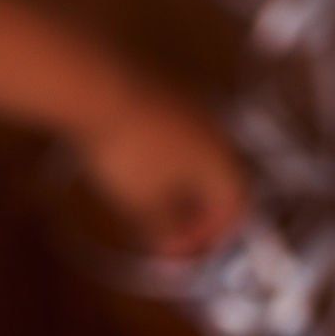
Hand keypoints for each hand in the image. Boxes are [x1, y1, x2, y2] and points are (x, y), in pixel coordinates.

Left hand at [72, 85, 252, 257]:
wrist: (99, 86)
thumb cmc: (129, 151)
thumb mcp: (143, 202)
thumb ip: (164, 229)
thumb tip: (175, 247)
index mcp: (224, 163)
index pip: (235, 207)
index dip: (211, 234)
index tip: (183, 249)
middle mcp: (218, 133)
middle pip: (220, 179)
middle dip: (197, 208)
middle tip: (170, 227)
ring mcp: (192, 106)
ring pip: (198, 154)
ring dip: (180, 182)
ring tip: (151, 199)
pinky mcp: (164, 91)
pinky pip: (175, 134)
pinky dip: (165, 157)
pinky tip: (138, 162)